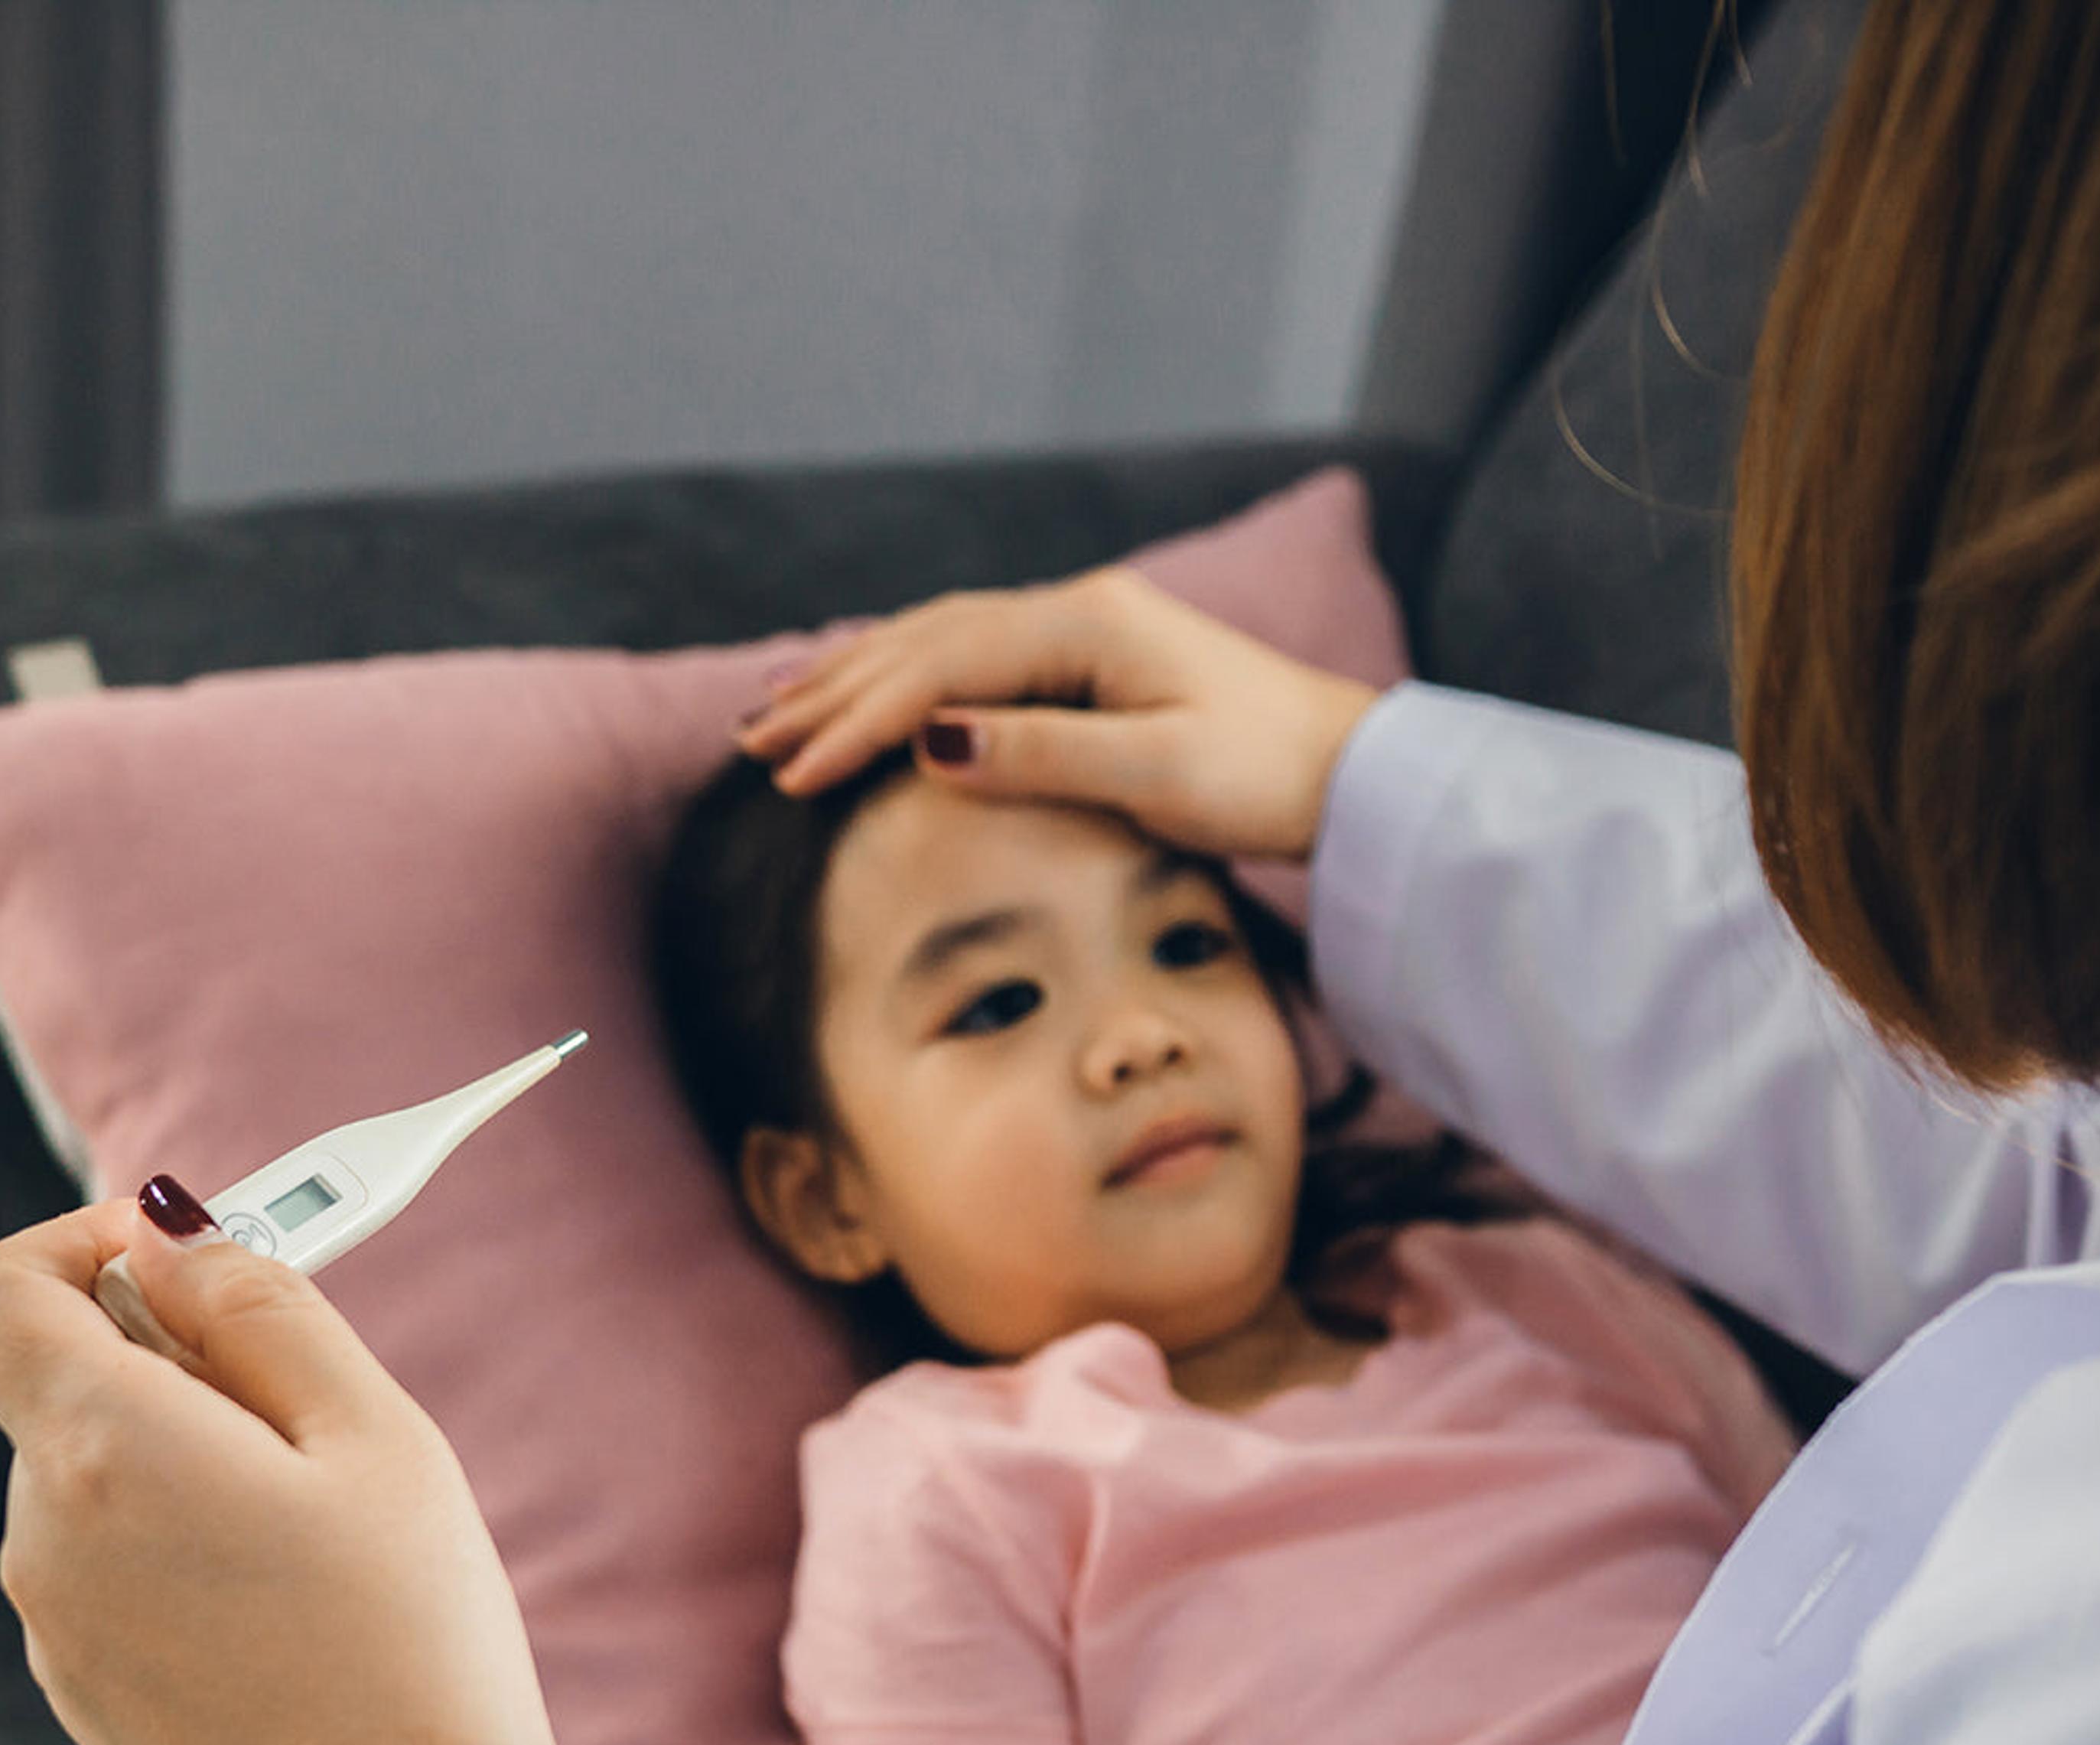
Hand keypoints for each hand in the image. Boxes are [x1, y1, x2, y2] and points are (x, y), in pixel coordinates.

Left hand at [0, 1192, 556, 1744]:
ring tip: (325, 1525)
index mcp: (104, 1451)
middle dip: (177, 1359)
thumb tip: (174, 1240)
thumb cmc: (408, 1645)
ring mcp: (57, 1628)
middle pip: (66, 1384)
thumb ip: (264, 1308)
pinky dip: (185, 1543)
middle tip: (315, 1405)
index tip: (174, 1254)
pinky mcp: (88, 1694)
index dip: (73, 1242)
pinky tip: (295, 1602)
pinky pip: (115, 1567)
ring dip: (192, 1457)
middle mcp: (46, 1537)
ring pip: (101, 1478)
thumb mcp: (377, 1435)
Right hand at [739, 565, 1381, 862]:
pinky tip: (875, 700)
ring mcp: (1084, 631)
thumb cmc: (1267, 776)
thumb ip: (1044, 756)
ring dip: (858, 680)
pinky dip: (908, 682)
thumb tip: (930, 742)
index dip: (858, 721)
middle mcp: (1077, 612)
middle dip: (833, 690)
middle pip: (924, 642)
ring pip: (941, 645)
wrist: (1351, 771)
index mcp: (1087, 626)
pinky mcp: (1093, 661)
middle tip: (748, 740)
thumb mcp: (1158, 775)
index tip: (791, 774)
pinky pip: (973, 662)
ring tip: (780, 715)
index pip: (941, 668)